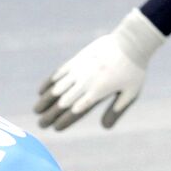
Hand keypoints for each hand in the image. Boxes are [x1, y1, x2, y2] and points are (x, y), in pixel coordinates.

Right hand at [34, 8, 164, 129]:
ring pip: (58, 87)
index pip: (77, 110)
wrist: (130, 42)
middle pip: (63, 101)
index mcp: (99, 92)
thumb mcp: (130, 93)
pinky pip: (59, 72)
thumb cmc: (134, 69)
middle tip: (41, 124)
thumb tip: (105, 128)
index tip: (55, 128)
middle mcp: (86, 82)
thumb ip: (117, 110)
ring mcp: (79, 69)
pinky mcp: (77, 59)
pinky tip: (41, 90)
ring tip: (36, 110)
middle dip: (50, 114)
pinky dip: (49, 82)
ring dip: (45, 100)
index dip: (64, 120)